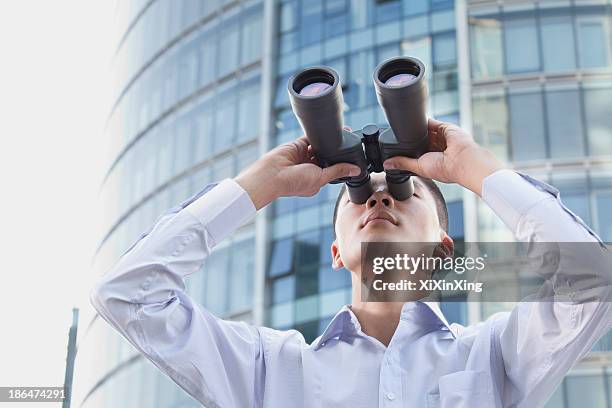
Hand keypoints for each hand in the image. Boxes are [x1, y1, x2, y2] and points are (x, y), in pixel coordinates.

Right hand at [235, 135, 360, 209]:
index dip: (341, 164)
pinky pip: (310, 138)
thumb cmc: (293, 182)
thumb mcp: (320, 178)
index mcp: (316, 180)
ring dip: (329, 142)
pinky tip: (328, 131)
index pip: (332, 170)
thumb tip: (356, 170)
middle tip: (349, 143)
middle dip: (336, 152)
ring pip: (320, 147)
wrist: (272, 174)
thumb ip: (338, 171)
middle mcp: (310, 168)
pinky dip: (318, 134)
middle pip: (327, 157)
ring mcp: (303, 156)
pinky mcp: (297, 145)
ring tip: (341, 135)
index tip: (352, 156)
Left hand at [382, 118, 503, 195]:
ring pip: (424, 131)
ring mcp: (441, 137)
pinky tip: (412, 120)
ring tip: (402, 128)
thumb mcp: (419, 167)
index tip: (395, 148)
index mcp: (432, 160)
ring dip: (414, 130)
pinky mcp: (444, 127)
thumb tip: (387, 165)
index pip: (416, 152)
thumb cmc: (445, 169)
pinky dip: (421, 121)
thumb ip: (403, 163)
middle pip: (420, 140)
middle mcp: (437, 148)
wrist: (462, 161)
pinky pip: (430, 122)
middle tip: (396, 136)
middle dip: (410, 139)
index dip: (407, 149)